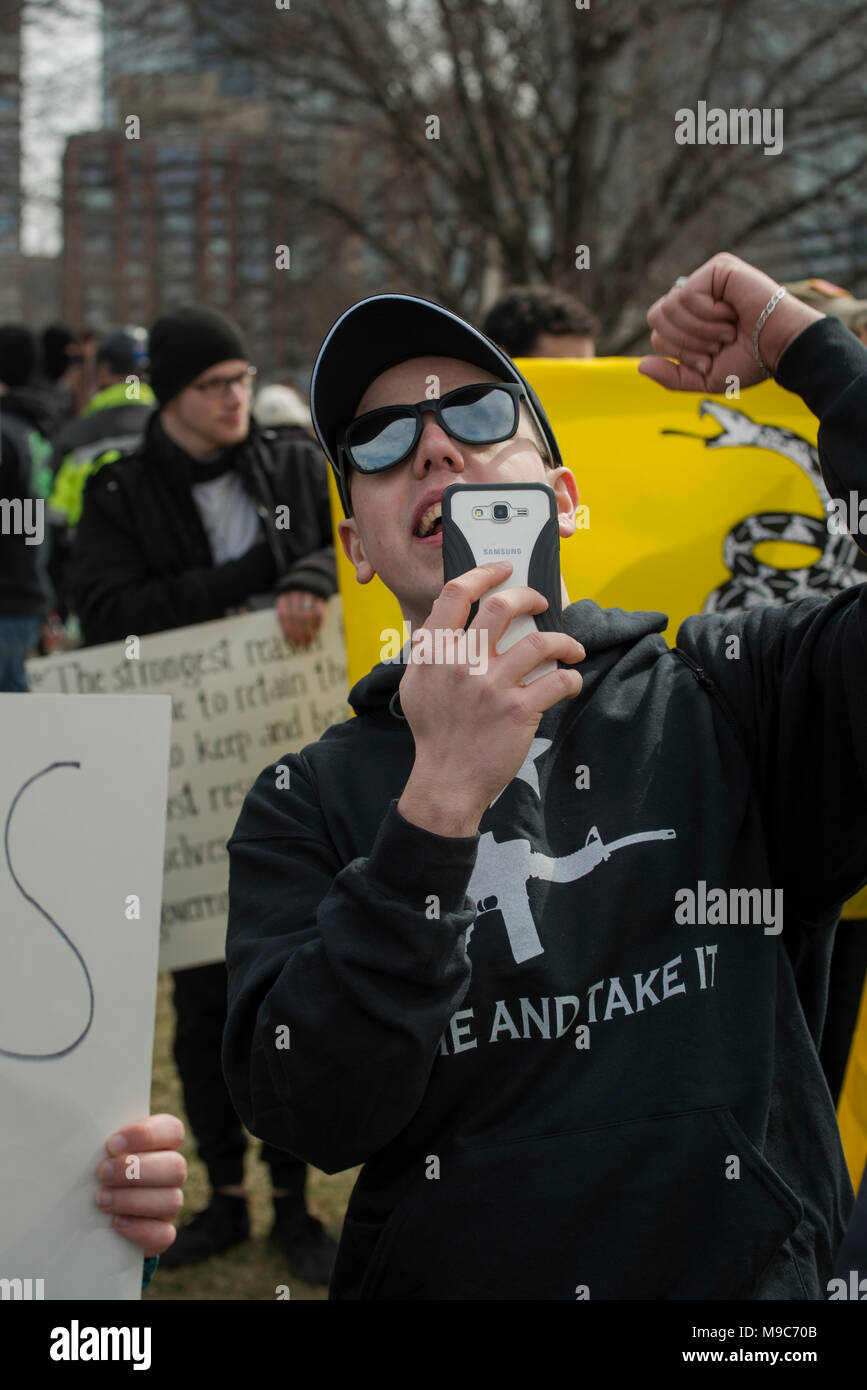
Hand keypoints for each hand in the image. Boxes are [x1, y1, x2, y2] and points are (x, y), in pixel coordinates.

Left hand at [96, 1113, 186, 1257]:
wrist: (86, 1212)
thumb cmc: (93, 1168)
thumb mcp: (96, 1148)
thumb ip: (98, 1137)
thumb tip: (83, 1126)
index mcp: (162, 1143)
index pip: (172, 1131)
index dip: (146, 1135)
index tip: (112, 1145)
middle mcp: (171, 1173)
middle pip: (176, 1167)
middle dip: (136, 1171)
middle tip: (103, 1173)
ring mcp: (168, 1204)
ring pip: (172, 1201)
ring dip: (133, 1200)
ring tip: (102, 1199)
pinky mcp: (160, 1234)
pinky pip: (164, 1235)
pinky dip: (140, 1229)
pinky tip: (115, 1222)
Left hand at [275, 590, 326, 646]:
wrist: (308, 578)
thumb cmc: (295, 598)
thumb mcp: (286, 603)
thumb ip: (287, 617)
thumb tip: (289, 637)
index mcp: (283, 597)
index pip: (283, 615)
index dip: (287, 628)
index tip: (291, 639)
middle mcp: (294, 593)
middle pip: (295, 616)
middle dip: (298, 632)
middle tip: (301, 643)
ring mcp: (307, 593)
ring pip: (306, 614)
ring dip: (308, 629)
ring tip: (309, 639)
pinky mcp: (319, 594)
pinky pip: (318, 610)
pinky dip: (318, 621)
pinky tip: (317, 628)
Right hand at [396, 562, 584, 836]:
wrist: (446, 780)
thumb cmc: (434, 731)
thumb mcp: (416, 684)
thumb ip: (429, 649)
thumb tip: (446, 616)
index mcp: (435, 653)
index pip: (456, 594)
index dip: (483, 573)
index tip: (503, 569)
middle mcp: (462, 664)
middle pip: (502, 606)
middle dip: (530, 595)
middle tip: (542, 602)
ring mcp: (492, 687)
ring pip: (540, 642)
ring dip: (564, 641)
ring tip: (571, 648)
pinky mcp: (518, 711)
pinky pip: (557, 682)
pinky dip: (571, 679)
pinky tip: (570, 683)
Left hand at [638, 252, 824, 392]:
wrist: (781, 348)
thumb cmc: (750, 362)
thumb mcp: (705, 378)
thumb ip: (672, 377)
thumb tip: (641, 365)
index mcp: (689, 320)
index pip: (657, 335)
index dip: (680, 353)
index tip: (710, 357)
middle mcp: (695, 296)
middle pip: (656, 318)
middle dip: (686, 342)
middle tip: (719, 342)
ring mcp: (705, 279)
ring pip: (668, 307)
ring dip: (700, 329)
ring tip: (727, 329)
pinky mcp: (717, 268)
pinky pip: (686, 294)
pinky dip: (707, 314)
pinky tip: (731, 312)